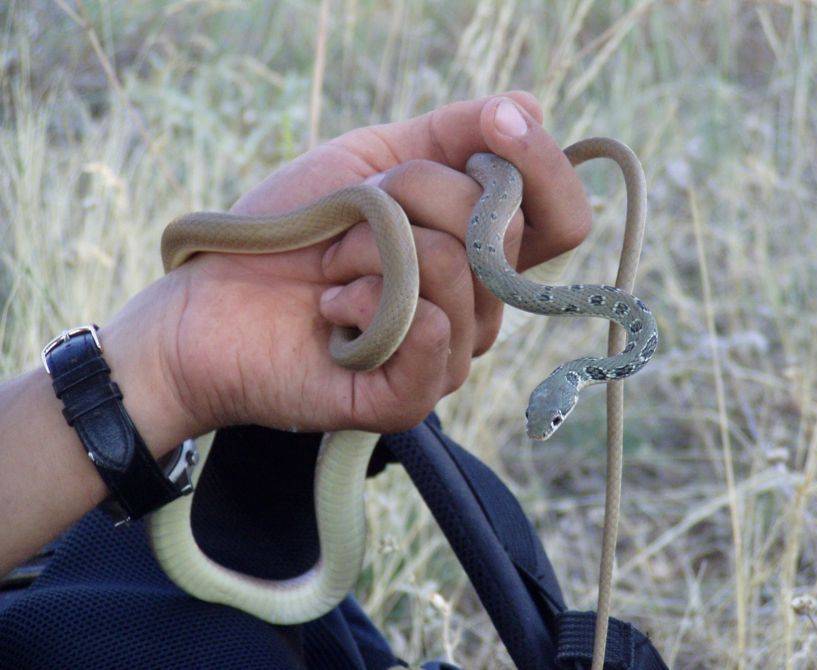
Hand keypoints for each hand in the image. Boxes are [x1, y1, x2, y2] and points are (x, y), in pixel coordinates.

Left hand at [105, 92, 594, 449]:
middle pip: (500, 237)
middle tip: (353, 213)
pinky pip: (434, 339)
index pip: (561, 221)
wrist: (207, 298)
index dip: (546, 167)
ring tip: (330, 270)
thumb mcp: (371, 158)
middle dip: (414, 196)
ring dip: (375, 251)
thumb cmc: (289, 230)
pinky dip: (373, 304)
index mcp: (477, 256)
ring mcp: (446, 359)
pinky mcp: (406, 399)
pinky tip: (334, 313)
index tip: (501, 123)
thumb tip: (530, 109)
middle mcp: (477, 311)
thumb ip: (452, 134)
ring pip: (460, 278)